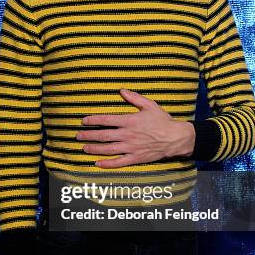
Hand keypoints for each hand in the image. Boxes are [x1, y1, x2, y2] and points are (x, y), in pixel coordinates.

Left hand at [76, 88, 194, 167]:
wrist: (175, 138)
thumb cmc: (163, 121)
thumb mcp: (149, 105)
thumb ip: (134, 98)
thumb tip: (121, 90)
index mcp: (129, 121)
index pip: (106, 120)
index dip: (93, 120)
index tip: (83, 121)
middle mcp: (127, 134)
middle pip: (103, 135)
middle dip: (89, 135)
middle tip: (78, 136)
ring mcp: (131, 148)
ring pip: (108, 149)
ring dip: (94, 149)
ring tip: (84, 148)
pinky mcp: (135, 158)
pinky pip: (119, 162)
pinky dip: (107, 164)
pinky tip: (97, 163)